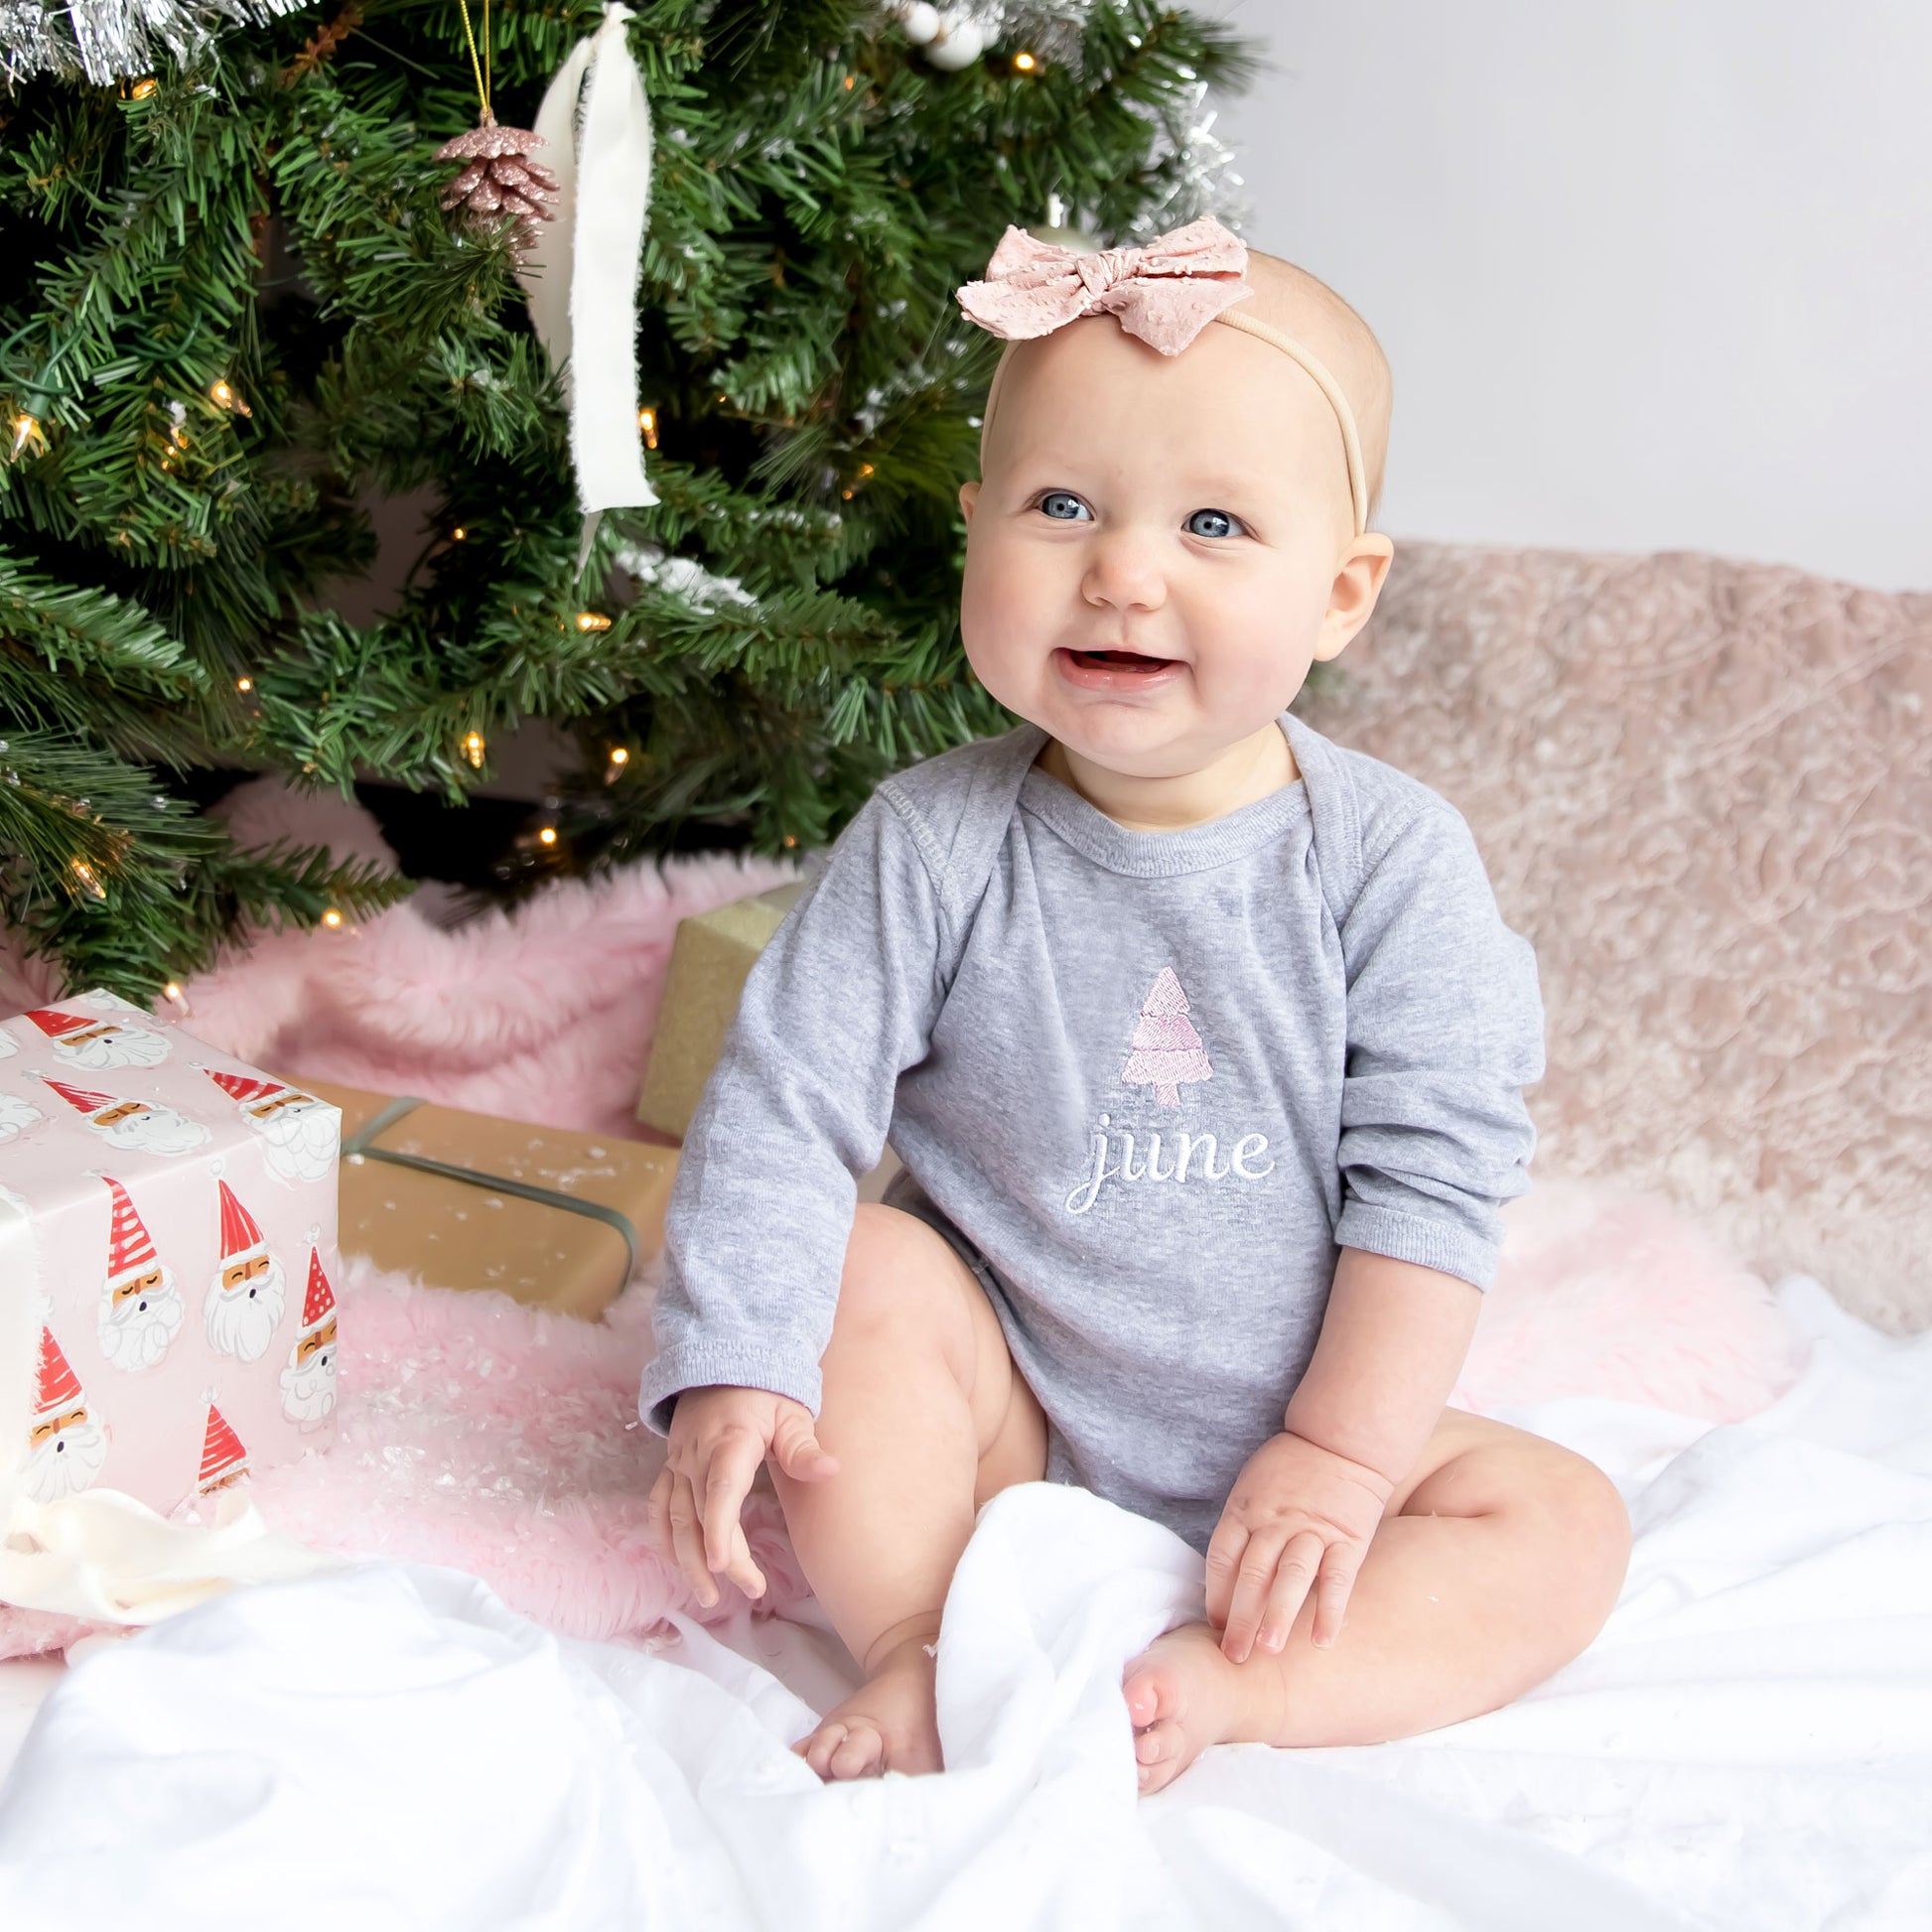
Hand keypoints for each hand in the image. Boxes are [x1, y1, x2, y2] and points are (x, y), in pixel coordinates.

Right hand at [646, 1385, 838, 1607]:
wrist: (725, 1358)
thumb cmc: (766, 1388)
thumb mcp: (792, 1411)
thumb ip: (803, 1446)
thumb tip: (830, 1471)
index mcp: (730, 1442)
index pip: (721, 1492)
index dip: (719, 1529)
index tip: (722, 1564)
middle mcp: (697, 1455)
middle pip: (700, 1516)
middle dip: (721, 1560)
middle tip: (752, 1590)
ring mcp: (679, 1461)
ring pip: (674, 1518)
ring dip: (687, 1560)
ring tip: (708, 1596)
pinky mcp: (672, 1464)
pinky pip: (659, 1504)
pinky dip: (663, 1536)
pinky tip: (677, 1562)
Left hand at [1206, 1429, 1394, 1661]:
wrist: (1342, 1440)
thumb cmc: (1290, 1468)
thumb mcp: (1252, 1486)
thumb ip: (1240, 1527)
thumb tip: (1224, 1576)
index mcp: (1246, 1509)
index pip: (1222, 1557)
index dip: (1216, 1595)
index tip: (1216, 1627)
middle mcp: (1275, 1522)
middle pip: (1252, 1573)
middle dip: (1240, 1617)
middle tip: (1233, 1655)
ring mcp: (1313, 1530)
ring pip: (1291, 1576)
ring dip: (1278, 1615)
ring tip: (1268, 1650)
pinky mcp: (1348, 1538)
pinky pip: (1338, 1578)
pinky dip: (1330, 1610)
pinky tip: (1322, 1641)